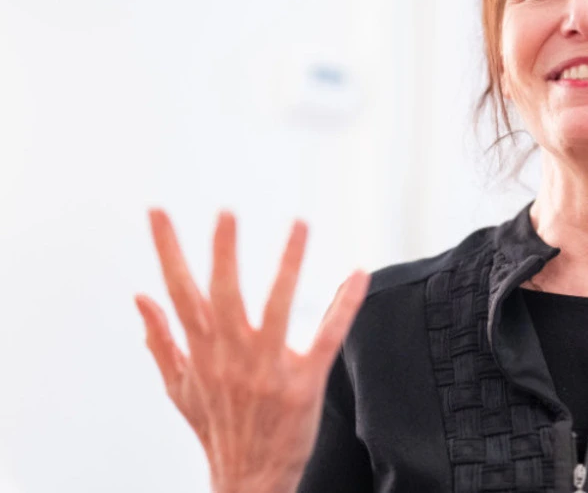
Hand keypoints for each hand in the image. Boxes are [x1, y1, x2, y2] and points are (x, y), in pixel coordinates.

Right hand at [134, 210, 369, 492]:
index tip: (158, 211)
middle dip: (223, 252)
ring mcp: (268, 369)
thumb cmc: (217, 428)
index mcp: (201, 352)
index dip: (167, 250)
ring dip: (289, 264)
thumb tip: (140, 298)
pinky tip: (358, 274)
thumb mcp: (179, 387)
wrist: (248, 478)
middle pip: (223, 295)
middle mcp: (231, 356)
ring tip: (300, 224)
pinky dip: (343, 306)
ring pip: (277, 307)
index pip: (179, 291)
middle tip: (226, 211)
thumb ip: (160, 340)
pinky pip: (326, 338)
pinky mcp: (304, 383)